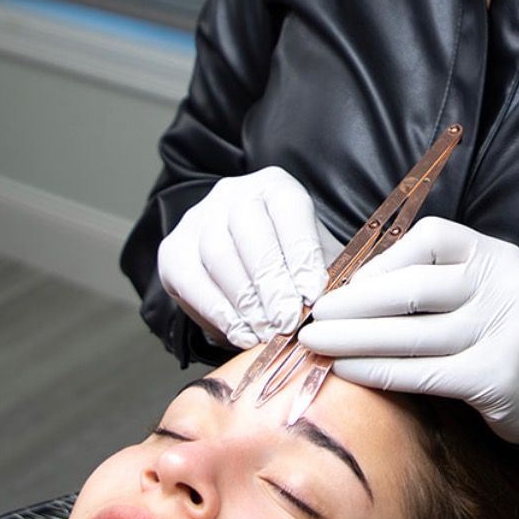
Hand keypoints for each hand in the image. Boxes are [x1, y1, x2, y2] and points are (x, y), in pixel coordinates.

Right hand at [157, 167, 345, 347]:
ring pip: (218, 255)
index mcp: (275, 186)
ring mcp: (198, 218)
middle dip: (272, 283)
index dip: (302, 251)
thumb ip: (330, 274)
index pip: (289, 209)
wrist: (246, 269)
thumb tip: (345, 300)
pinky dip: (218, 312)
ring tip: (267, 332)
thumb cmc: (290, 264)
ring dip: (246, 301)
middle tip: (288, 321)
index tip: (314, 293)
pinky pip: (191, 280)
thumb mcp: (317, 260)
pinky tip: (241, 333)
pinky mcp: (173, 249)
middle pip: (250, 233)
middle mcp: (232, 193)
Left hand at [295, 217, 518, 445]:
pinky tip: (347, 371)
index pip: (431, 239)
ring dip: (355, 341)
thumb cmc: (498, 336)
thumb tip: (349, 285)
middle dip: (354, 304)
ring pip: (412, 334)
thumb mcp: (478, 292)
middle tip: (315, 317)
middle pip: (414, 289)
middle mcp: (504, 286)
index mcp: (495, 256)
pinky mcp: (497, 377)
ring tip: (317, 345)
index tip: (347, 284)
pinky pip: (423, 372)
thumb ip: (431, 280)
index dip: (382, 261)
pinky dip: (378, 371)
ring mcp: (505, 331)